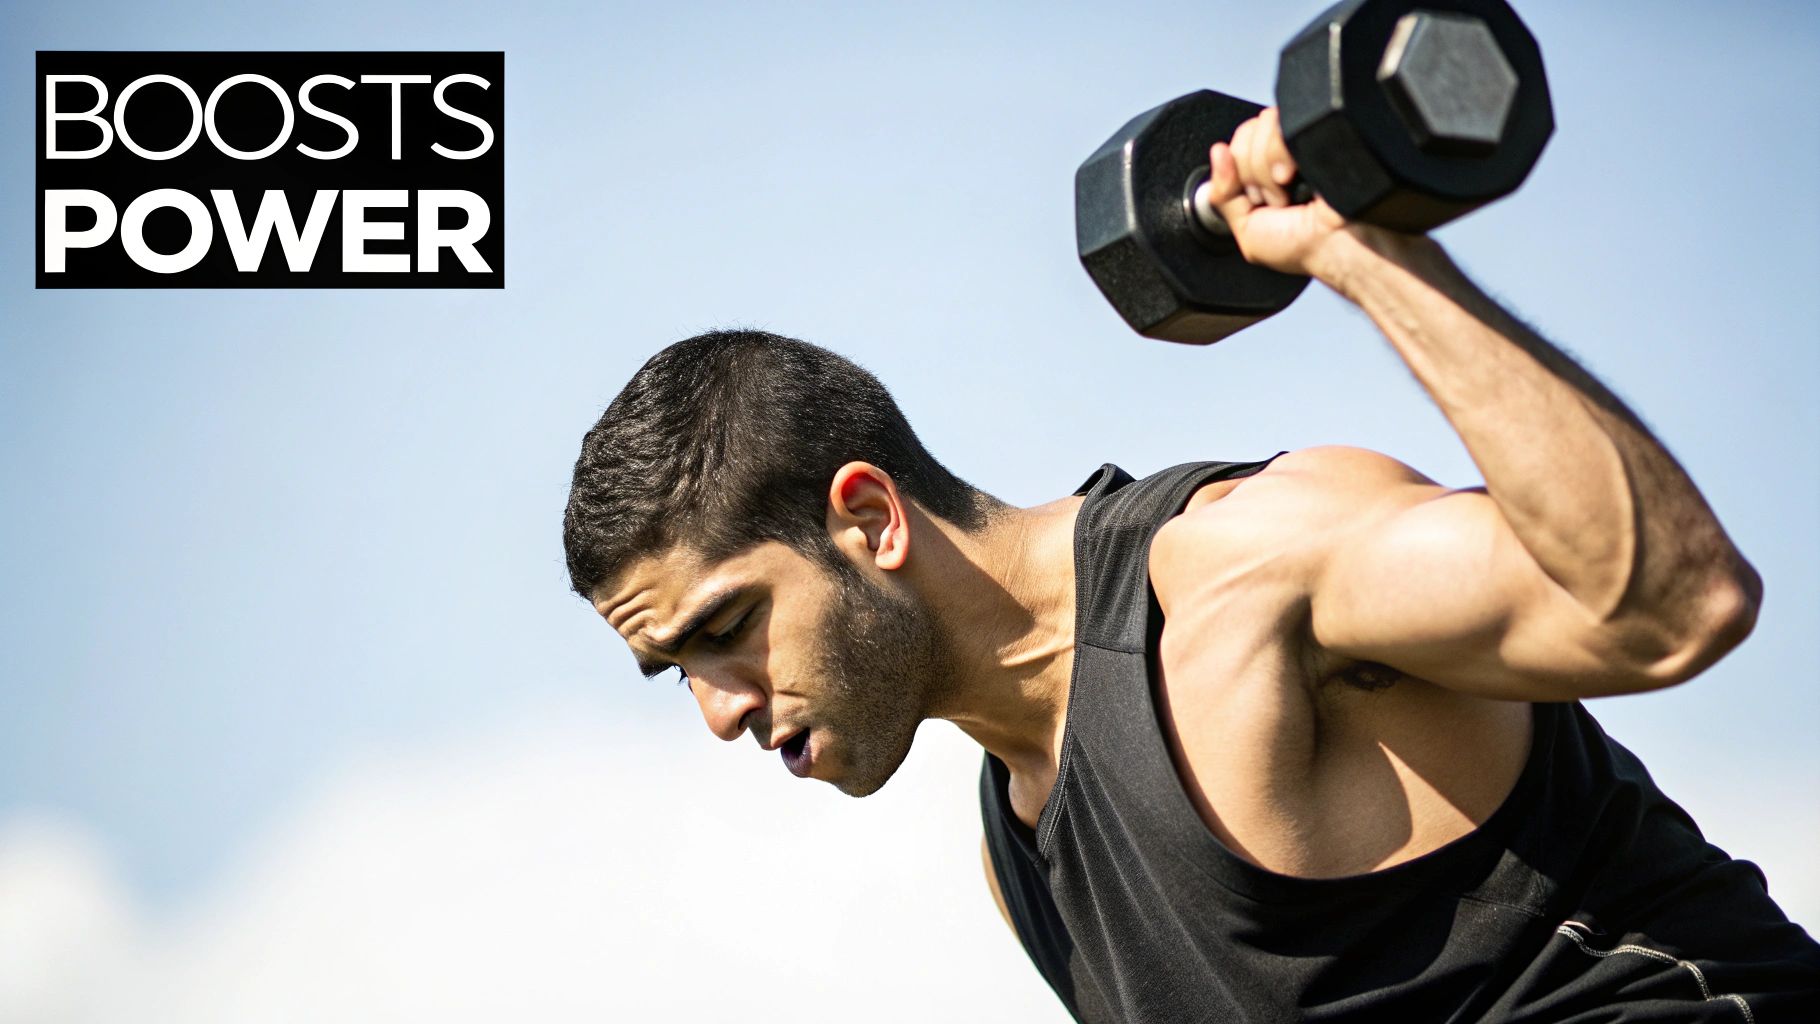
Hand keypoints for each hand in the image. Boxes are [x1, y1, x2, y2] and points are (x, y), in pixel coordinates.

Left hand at [1206, 107, 1354, 276]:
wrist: (1339, 246)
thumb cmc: (1303, 246)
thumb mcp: (1247, 230)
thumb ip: (1223, 195)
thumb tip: (1217, 152)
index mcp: (1271, 168)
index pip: (1239, 142)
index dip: (1239, 172)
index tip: (1256, 200)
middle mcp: (1288, 151)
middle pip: (1247, 132)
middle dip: (1253, 175)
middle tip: (1275, 201)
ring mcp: (1304, 136)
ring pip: (1263, 126)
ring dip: (1267, 171)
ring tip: (1288, 194)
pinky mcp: (1317, 129)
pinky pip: (1280, 126)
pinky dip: (1280, 156)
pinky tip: (1296, 177)